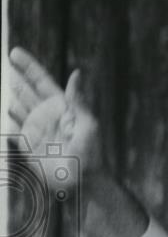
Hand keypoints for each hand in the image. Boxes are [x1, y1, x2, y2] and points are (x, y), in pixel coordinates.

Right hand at [6, 47, 104, 192]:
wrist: (80, 183)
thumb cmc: (90, 155)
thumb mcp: (87, 126)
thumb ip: (77, 101)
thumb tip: (76, 73)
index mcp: (62, 109)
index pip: (42, 83)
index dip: (29, 67)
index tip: (15, 53)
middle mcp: (47, 117)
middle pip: (26, 92)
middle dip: (15, 76)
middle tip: (4, 60)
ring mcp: (36, 130)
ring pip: (17, 107)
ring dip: (8, 94)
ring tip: (1, 80)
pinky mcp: (28, 146)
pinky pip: (11, 128)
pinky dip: (5, 119)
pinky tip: (3, 110)